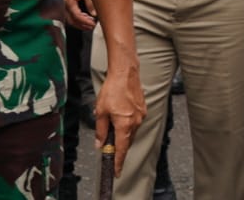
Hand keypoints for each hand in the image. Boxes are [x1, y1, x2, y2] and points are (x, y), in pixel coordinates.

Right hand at [64, 0, 95, 30]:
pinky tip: (86, 15)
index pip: (76, 17)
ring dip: (79, 22)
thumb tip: (95, 14)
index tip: (93, 24)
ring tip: (89, 23)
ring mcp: (66, 2)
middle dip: (81, 25)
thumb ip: (90, 3)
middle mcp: (66, 4)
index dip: (85, 22)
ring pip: (70, 17)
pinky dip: (78, 16)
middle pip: (71, 20)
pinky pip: (72, 11)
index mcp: (69, 2)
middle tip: (91, 27)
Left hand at [93, 59, 145, 176]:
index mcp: (125, 124)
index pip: (122, 149)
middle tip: (107, 143)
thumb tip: (100, 142)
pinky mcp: (143, 108)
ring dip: (123, 132)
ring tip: (112, 122)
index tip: (117, 170)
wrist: (125, 73)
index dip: (119, 161)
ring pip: (131, 131)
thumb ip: (100, 130)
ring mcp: (141, 115)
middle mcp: (136, 121)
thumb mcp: (100, 111)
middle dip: (118, 144)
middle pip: (127, 141)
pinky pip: (135, 122)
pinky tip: (119, 114)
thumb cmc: (113, 89)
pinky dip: (127, 123)